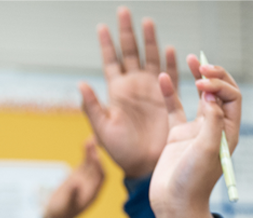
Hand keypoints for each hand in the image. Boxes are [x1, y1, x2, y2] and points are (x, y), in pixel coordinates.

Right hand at [43, 138, 106, 217]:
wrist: (57, 215)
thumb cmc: (62, 212)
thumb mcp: (66, 204)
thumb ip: (72, 194)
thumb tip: (76, 183)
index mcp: (93, 193)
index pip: (101, 178)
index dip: (99, 166)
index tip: (97, 156)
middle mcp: (92, 185)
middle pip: (97, 168)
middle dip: (96, 155)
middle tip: (95, 142)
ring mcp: (85, 179)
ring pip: (91, 163)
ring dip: (91, 151)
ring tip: (90, 138)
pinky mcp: (78, 175)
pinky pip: (84, 163)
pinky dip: (85, 153)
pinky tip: (85, 142)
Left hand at [78, 8, 177, 178]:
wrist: (144, 166)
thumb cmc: (121, 152)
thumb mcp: (102, 130)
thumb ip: (91, 107)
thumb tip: (80, 84)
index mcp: (117, 91)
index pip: (110, 61)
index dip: (106, 44)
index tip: (102, 26)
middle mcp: (134, 86)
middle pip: (131, 52)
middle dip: (128, 32)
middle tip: (125, 12)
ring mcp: (151, 90)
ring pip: (151, 58)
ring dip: (150, 41)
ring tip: (148, 22)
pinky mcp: (167, 99)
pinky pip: (171, 77)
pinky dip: (171, 63)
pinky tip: (171, 49)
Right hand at [149, 57, 240, 217]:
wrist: (174, 204)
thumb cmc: (193, 182)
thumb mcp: (206, 150)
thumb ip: (212, 122)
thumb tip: (212, 96)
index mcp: (228, 133)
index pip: (232, 98)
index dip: (219, 85)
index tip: (202, 85)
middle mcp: (215, 129)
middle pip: (220, 93)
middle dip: (214, 76)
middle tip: (201, 66)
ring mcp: (196, 131)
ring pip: (200, 96)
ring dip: (198, 76)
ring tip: (191, 59)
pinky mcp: (177, 134)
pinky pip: (175, 107)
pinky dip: (171, 92)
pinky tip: (164, 78)